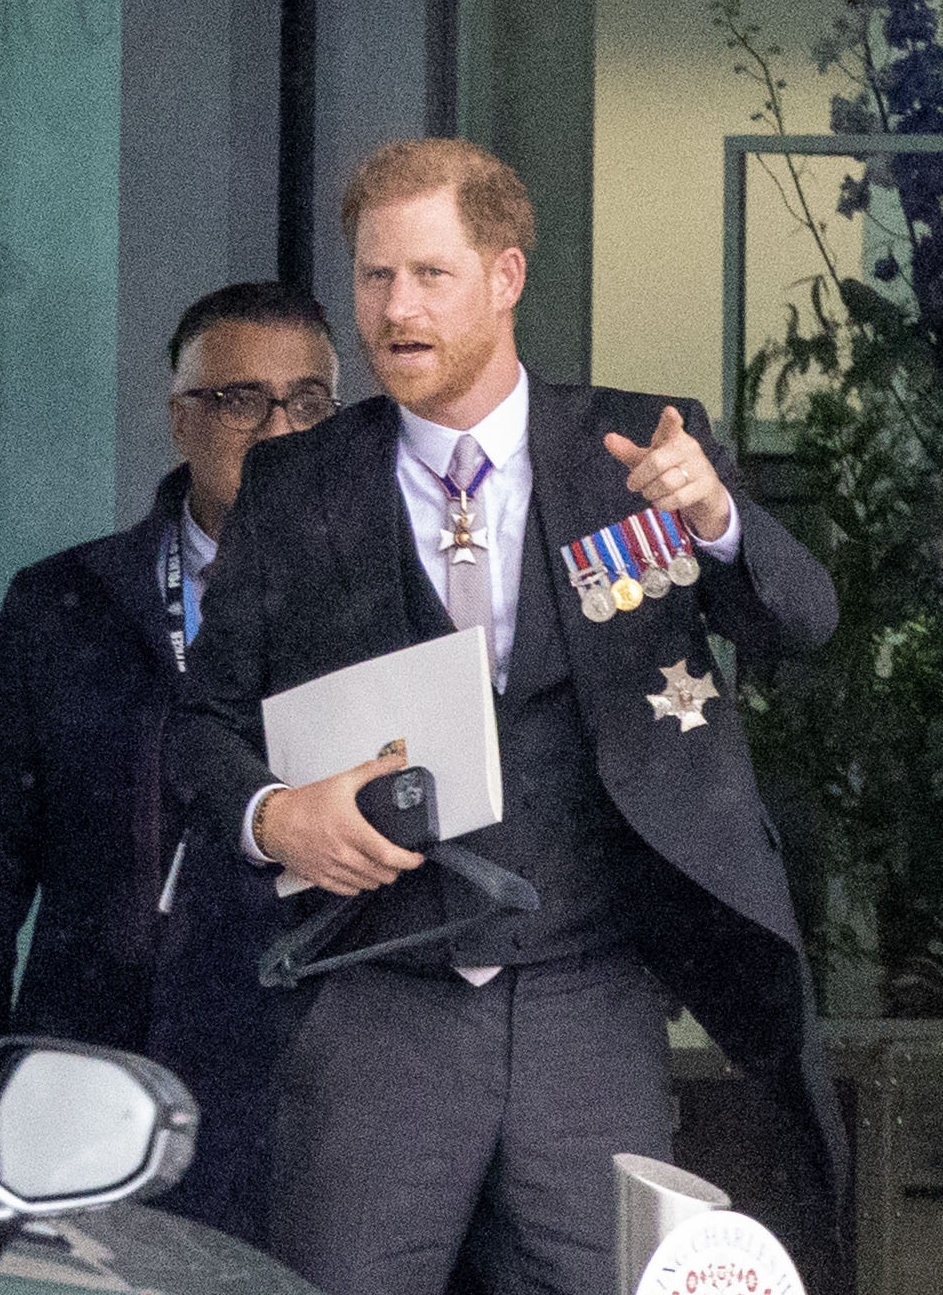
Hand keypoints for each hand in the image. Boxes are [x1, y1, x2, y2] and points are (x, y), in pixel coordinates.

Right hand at [260, 754, 424, 895]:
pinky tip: (360, 873)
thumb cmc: (305, 804)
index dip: (408, 860)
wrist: (273, 821)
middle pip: (382, 874)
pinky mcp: (320, 878)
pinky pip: (348, 891)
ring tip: (380, 865)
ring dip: (378, 877)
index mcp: (351, 831)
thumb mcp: (341, 782)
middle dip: (395, 868)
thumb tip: (395, 761)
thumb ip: (371, 771)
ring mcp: (331, 869)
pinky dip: (359, 885)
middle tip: (398, 858)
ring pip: (367, 885)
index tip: (416, 857)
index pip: (388, 855)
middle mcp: (343, 854)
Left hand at [603, 405, 729, 541]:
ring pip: (666, 483)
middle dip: (639, 478)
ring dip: (650, 492)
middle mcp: (689, 448)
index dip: (670, 419)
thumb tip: (607, 438)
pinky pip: (677, 498)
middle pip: (656, 463)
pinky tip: (661, 501)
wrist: (703, 492)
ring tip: (650, 493)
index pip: (671, 425)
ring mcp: (700, 466)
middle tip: (633, 485)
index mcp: (673, 437)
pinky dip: (663, 503)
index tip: (669, 411)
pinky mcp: (705, 486)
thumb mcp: (647, 460)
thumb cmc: (670, 470)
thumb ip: (627, 451)